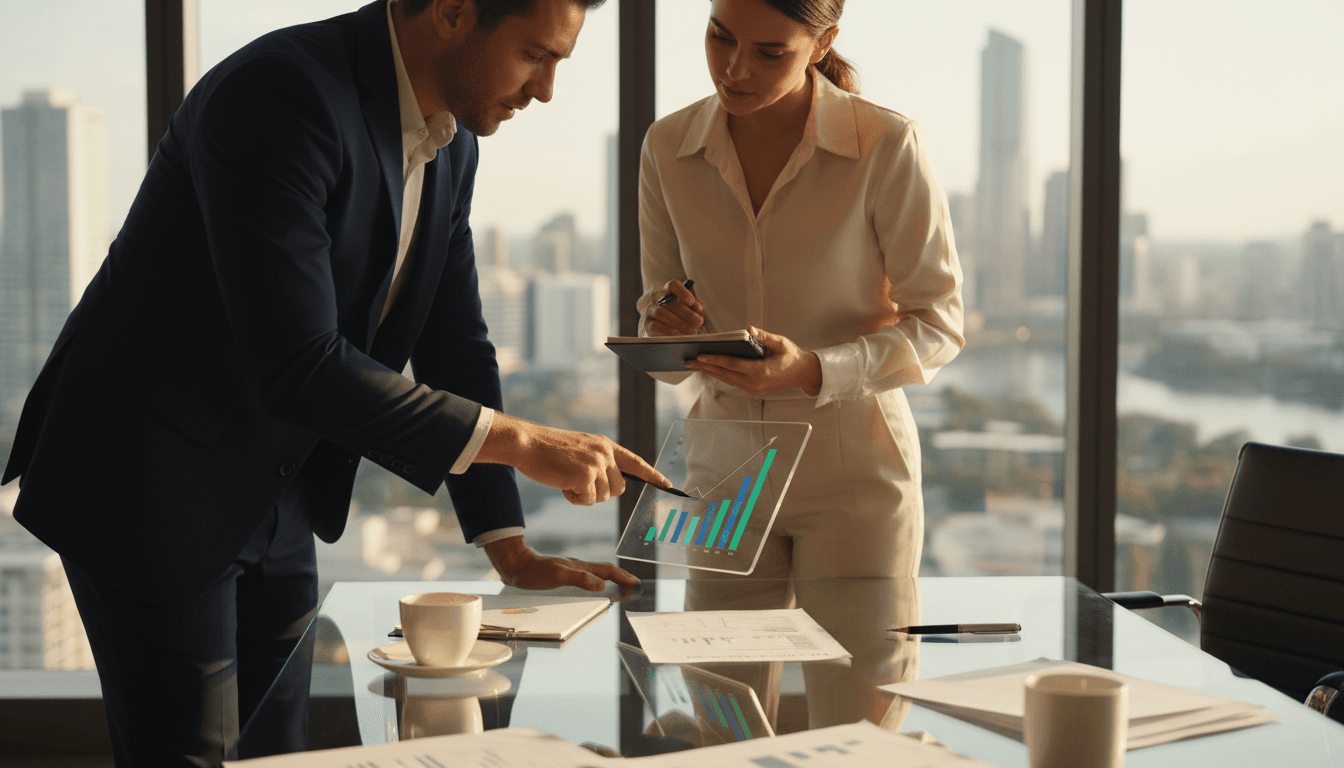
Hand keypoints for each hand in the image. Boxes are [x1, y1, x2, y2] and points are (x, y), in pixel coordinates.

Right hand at [477, 412, 670, 505]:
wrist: (528, 443)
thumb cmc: (549, 450)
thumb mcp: (580, 450)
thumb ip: (598, 462)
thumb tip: (613, 486)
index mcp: (605, 445)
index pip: (635, 462)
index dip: (652, 475)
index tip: (667, 484)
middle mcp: (605, 453)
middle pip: (618, 488)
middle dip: (600, 492)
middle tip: (577, 482)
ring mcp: (596, 464)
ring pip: (602, 497)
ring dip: (584, 496)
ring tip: (566, 479)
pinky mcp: (585, 476)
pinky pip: (588, 501)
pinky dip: (574, 498)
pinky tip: (562, 484)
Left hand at [483, 536, 638, 590]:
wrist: (515, 565)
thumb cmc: (534, 572)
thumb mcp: (557, 576)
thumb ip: (580, 579)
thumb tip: (602, 585)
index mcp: (580, 567)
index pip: (607, 570)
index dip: (622, 577)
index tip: (635, 583)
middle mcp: (578, 566)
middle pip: (605, 570)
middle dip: (621, 576)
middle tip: (633, 584)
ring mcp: (571, 569)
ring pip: (597, 572)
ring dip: (611, 578)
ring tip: (620, 585)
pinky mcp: (563, 574)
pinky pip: (587, 576)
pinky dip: (597, 580)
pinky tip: (594, 586)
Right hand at [644, 279, 705, 335]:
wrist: (657, 318)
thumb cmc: (677, 311)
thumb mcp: (688, 306)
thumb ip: (696, 306)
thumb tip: (699, 309)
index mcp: (668, 289)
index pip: (673, 285)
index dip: (682, 292)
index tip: (691, 302)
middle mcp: (656, 297)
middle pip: (669, 302)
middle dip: (686, 313)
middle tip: (698, 322)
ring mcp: (650, 310)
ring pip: (661, 313)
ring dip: (679, 323)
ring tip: (692, 330)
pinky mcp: (647, 324)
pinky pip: (655, 326)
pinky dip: (668, 330)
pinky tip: (678, 333)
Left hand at [685, 326, 822, 396]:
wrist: (802, 373)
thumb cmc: (791, 356)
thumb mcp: (781, 342)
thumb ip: (764, 336)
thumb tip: (749, 329)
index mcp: (761, 371)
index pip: (732, 365)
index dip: (715, 360)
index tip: (700, 356)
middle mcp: (754, 383)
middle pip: (724, 374)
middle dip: (706, 367)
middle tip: (688, 360)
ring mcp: (753, 388)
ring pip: (726, 379)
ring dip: (710, 371)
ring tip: (694, 364)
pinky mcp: (752, 389)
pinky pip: (731, 381)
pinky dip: (719, 374)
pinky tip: (710, 367)